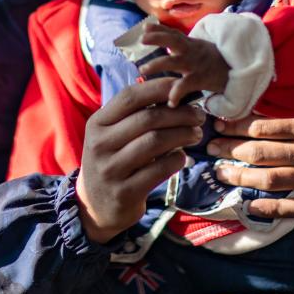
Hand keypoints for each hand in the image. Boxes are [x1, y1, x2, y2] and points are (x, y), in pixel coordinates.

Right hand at [77, 77, 205, 243]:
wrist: (94, 206)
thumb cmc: (112, 161)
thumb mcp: (112, 136)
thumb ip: (135, 116)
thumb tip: (176, 93)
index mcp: (97, 123)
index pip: (130, 96)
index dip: (160, 87)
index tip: (183, 87)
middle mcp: (100, 144)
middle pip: (147, 118)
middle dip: (180, 113)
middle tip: (199, 115)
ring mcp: (110, 169)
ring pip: (155, 142)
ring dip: (182, 134)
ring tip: (196, 133)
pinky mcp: (125, 192)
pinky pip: (159, 170)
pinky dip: (177, 159)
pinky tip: (183, 157)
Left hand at [138, 22, 228, 106]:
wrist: (238, 71)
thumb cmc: (213, 61)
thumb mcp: (197, 49)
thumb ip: (181, 45)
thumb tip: (161, 42)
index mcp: (190, 44)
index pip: (173, 33)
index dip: (159, 29)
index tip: (144, 26)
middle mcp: (191, 51)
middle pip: (173, 41)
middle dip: (157, 38)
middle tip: (142, 39)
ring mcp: (195, 65)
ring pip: (175, 61)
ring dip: (158, 64)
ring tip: (143, 69)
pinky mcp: (201, 79)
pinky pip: (186, 85)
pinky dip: (176, 93)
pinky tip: (169, 102)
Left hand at [207, 96, 293, 217]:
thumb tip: (257, 95)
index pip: (261, 127)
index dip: (235, 126)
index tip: (217, 124)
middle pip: (260, 153)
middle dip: (230, 150)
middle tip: (211, 148)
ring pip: (272, 180)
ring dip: (242, 177)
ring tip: (221, 173)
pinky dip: (273, 208)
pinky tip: (252, 206)